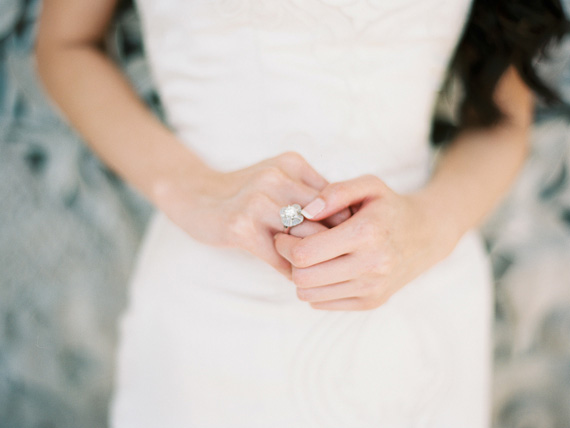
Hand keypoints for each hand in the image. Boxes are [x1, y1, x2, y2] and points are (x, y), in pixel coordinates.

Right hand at [155, 151, 349, 277]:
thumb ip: (310, 195)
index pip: (333, 198)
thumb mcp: (279, 180)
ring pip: (302, 238)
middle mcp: (275, 176)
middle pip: (322, 218)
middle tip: (338, 265)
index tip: (347, 244)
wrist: (195, 196)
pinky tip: (293, 275)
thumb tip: (351, 226)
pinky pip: (278, 255)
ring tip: (316, 274)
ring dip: (310, 261)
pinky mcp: (241, 226)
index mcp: (292, 163)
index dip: (344, 224)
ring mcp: (256, 200)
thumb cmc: (246, 193)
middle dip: (331, 245)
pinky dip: (289, 269)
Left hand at [273, 174, 458, 309]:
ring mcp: (372, 288)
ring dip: (300, 276)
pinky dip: (315, 288)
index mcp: (367, 233)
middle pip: (303, 277)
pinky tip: (323, 269)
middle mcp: (371, 266)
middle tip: (289, 246)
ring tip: (308, 257)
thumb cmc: (389, 207)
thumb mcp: (369, 186)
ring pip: (309, 295)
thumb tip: (305, 212)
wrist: (426, 235)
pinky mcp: (371, 302)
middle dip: (288, 260)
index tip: (283, 234)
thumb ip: (336, 192)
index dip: (284, 244)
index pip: (305, 252)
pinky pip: (322, 304)